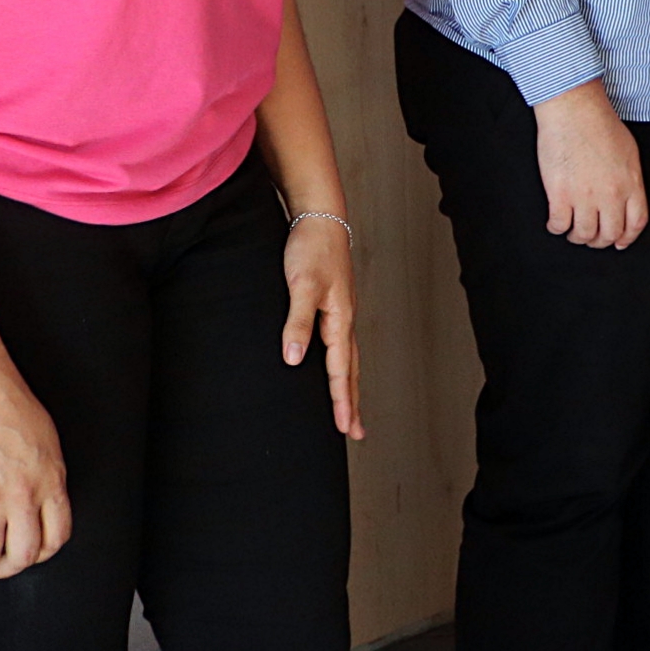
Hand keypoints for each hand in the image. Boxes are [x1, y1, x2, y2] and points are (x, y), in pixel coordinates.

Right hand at [0, 362, 68, 578]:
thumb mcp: (47, 443)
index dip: (40, 555)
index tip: (28, 555)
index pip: (57, 536)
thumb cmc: (10, 406)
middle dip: (7, 568)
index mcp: (51, 480)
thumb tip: (41, 502)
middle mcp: (24, 494)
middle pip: (23, 555)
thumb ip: (46, 476)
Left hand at [281, 217, 365, 439]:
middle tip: (355, 432)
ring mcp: (340, 314)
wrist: (321, 218)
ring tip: (349, 410)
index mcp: (340, 319)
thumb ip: (298, 322)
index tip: (344, 427)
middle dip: (352, 403)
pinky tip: (335, 369)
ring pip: (348, 360)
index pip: (341, 370)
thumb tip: (294, 359)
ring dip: (349, 387)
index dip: (341, 400)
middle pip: (352, 371)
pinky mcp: (332, 307)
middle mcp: (344, 320)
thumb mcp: (302, 285)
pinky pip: (339, 346)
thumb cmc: (312, 249)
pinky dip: (342, 366)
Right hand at [537, 79, 646, 247]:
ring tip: (573, 230)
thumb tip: (626, 199)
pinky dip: (557, 228)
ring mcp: (585, 197)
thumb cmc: (601, 125)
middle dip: (600, 241)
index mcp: (631, 184)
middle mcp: (611, 195)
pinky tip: (556, 222)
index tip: (619, 242)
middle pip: (609, 234)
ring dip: (578, 237)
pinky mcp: (560, 196)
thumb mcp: (629, 152)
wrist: (575, 111)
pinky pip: (559, 225)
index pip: (636, 223)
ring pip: (584, 235)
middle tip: (592, 237)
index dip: (627, 238)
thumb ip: (630, 179)